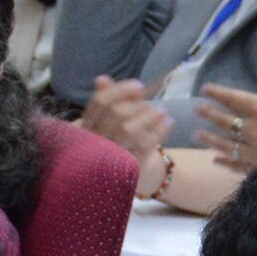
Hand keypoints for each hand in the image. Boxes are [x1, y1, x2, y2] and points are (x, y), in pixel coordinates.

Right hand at [80, 75, 171, 190]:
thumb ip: (110, 101)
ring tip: (162, 111)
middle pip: (114, 113)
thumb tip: (102, 79)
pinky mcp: (129, 168)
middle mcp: (95, 142)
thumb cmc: (123, 142)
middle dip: (136, 104)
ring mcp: (110, 157)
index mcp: (87, 127)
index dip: (119, 90)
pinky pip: (145, 145)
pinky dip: (159, 130)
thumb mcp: (114, 121)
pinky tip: (169, 122)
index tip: (139, 85)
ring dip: (148, 115)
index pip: (99, 102)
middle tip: (152, 102)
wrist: (136, 176)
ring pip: (127, 128)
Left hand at [197, 44, 256, 172]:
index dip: (216, 92)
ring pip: (224, 143)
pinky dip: (224, 161)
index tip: (205, 89)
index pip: (231, 97)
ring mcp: (255, 150)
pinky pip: (236, 164)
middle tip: (196, 109)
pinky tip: (216, 159)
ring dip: (209, 138)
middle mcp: (253, 129)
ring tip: (197, 135)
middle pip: (223, 120)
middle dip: (208, 114)